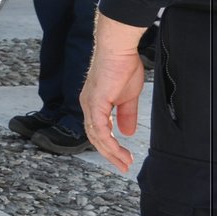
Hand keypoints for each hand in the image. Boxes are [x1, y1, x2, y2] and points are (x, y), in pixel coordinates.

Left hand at [81, 11, 147, 171]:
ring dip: (111, 152)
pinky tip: (118, 150)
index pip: (99, 131)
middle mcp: (88, 106)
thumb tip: (127, 132)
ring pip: (96, 136)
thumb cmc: (122, 67)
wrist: (118, 49)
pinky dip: (109, 141)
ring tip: (125, 162)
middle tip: (124, 166)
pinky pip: (100, 128)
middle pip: (95, 137)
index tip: (124, 158)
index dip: (110, 146)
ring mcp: (89, 104)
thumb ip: (126, 115)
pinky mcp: (95, 102)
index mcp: (94, 104)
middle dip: (110, 154)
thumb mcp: (128, 96)